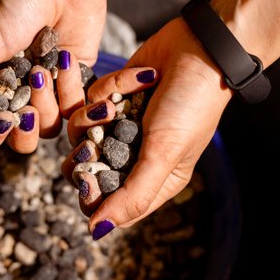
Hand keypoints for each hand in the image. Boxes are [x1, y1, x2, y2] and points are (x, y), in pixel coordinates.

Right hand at [0, 0, 105, 151]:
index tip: (2, 121)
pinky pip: (76, 108)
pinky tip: (67, 61)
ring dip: (47, 104)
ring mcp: (49, 88)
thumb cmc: (17, 0)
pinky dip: (71, 90)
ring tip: (45, 70)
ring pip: (49, 127)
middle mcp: (19, 91)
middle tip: (26, 110)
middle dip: (23, 130)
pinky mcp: (77, 80)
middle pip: (19, 140)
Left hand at [65, 18, 232, 238]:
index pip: (109, 205)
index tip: (88, 175)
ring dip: (95, 115)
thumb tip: (96, 232)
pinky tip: (138, 79)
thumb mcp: (164, 155)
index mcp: (154, 180)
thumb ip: (132, 196)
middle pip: (85, 170)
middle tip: (97, 137)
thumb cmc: (191, 105)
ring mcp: (120, 126)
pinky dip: (110, 88)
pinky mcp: (111, 97)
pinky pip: (89, 100)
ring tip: (115, 105)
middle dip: (86, 152)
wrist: (200, 48)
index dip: (91, 194)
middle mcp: (135, 156)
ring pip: (80, 134)